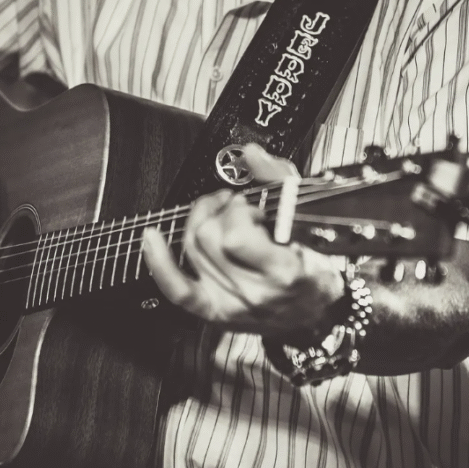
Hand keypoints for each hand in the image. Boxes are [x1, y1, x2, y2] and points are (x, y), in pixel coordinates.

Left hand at [142, 144, 345, 337]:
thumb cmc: (316, 267)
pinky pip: (177, 289)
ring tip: (224, 218)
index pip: (235, 235)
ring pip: (193, 249)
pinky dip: (159, 262)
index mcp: (282, 273)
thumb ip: (281, 181)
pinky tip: (152, 239)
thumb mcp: (311, 220)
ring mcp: (230, 304)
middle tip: (243, 211)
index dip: (240, 212)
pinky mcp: (213, 311)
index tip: (257, 209)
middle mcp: (253, 293)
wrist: (314, 312)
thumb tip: (252, 155)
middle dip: (223, 212)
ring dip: (202, 222)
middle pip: (208, 237)